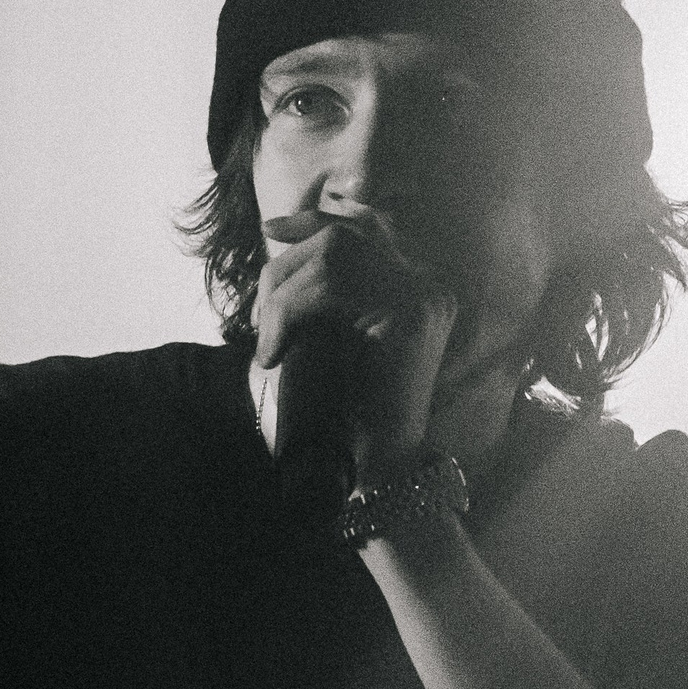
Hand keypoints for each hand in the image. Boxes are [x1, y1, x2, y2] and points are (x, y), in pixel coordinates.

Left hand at [254, 210, 457, 479]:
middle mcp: (430, 280)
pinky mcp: (412, 309)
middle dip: (283, 270)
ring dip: (282, 297)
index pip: (362, 226)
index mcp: (417, 282)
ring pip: (332, 256)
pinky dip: (288, 313)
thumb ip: (317, 288)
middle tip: (258, 321)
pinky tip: (276, 353)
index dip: (313, 221)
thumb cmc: (344, 410)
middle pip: (341, 237)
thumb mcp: (324, 332)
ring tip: (268, 343)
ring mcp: (426, 291)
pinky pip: (331, 286)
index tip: (270, 230)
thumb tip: (277, 237)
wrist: (376, 467)